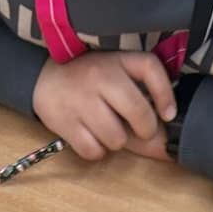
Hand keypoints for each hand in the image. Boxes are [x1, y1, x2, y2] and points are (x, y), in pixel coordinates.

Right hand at [32, 52, 175, 162]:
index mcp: (117, 60)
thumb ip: (144, 107)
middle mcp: (99, 76)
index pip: (150, 67)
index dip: (165, 94)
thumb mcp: (118, 79)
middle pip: (138, 113)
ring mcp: (80, 99)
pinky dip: (95, 150)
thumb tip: (166, 148)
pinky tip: (89, 135)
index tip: (168, 114)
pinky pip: (93, 151)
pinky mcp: (63, 121)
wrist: (43, 77)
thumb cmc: (92, 82)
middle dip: (145, 130)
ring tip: (105, 128)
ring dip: (116, 142)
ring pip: (116, 138)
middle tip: (137, 130)